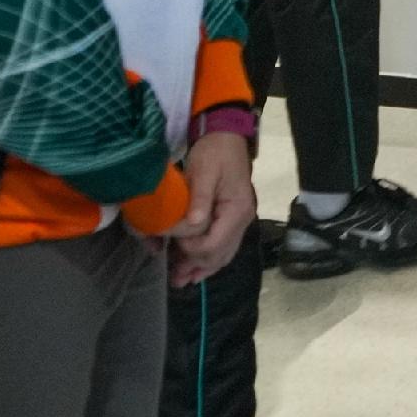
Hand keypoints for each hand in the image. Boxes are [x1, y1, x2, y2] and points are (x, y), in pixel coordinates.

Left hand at [170, 131, 255, 285]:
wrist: (226, 136)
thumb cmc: (214, 152)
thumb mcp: (203, 172)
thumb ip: (199, 199)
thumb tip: (192, 226)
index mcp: (237, 209)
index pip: (214, 243)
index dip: (192, 249)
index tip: (173, 242)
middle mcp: (243, 219)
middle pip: (220, 254)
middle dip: (195, 265)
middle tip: (173, 277)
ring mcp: (239, 220)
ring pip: (223, 254)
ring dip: (202, 267)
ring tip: (181, 279)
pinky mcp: (232, 218)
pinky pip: (223, 246)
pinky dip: (209, 258)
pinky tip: (196, 268)